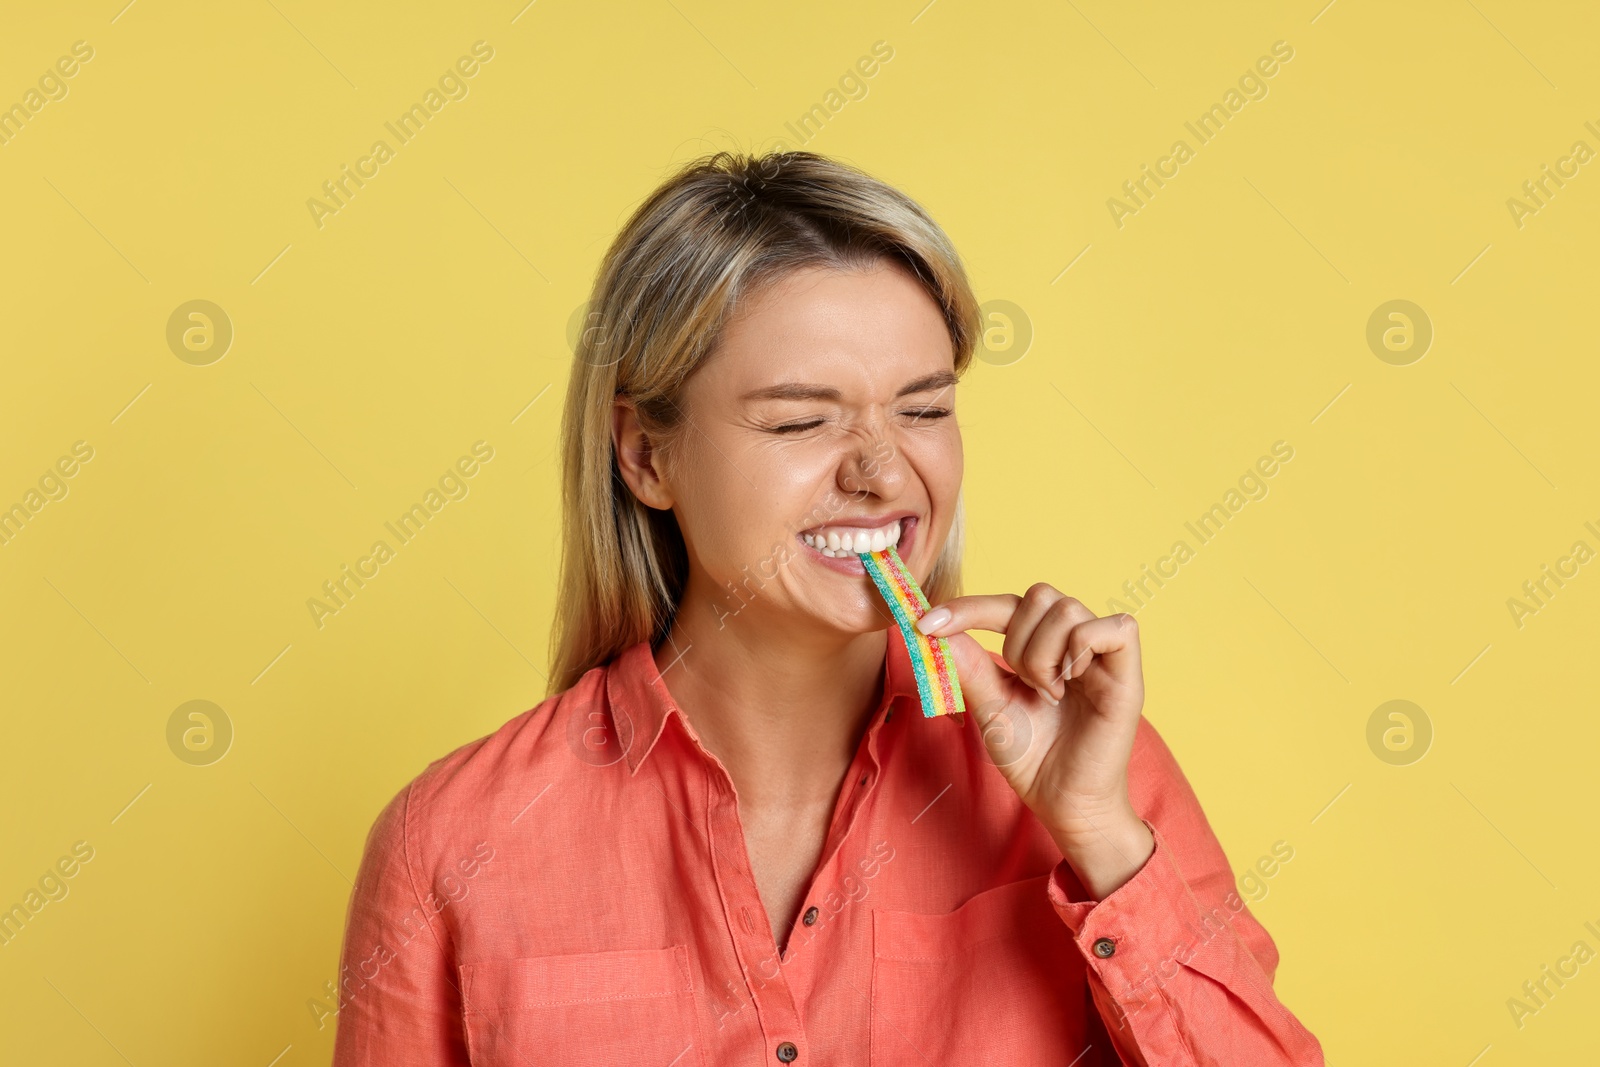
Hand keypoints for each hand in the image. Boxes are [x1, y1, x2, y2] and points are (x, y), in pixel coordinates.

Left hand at [916, 584, 1154, 898]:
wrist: (1063, 803)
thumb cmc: (1032, 757)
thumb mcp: (989, 706)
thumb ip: (968, 665)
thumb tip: (933, 628)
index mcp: (1042, 645)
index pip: (1006, 604)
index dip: (968, 607)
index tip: (926, 623)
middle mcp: (1074, 642)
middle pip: (1040, 594)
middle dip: (1017, 641)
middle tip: (1024, 687)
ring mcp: (1102, 655)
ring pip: (1068, 608)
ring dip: (1043, 654)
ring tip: (1048, 694)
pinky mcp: (1128, 674)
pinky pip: (1116, 627)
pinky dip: (1082, 648)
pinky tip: (1071, 682)